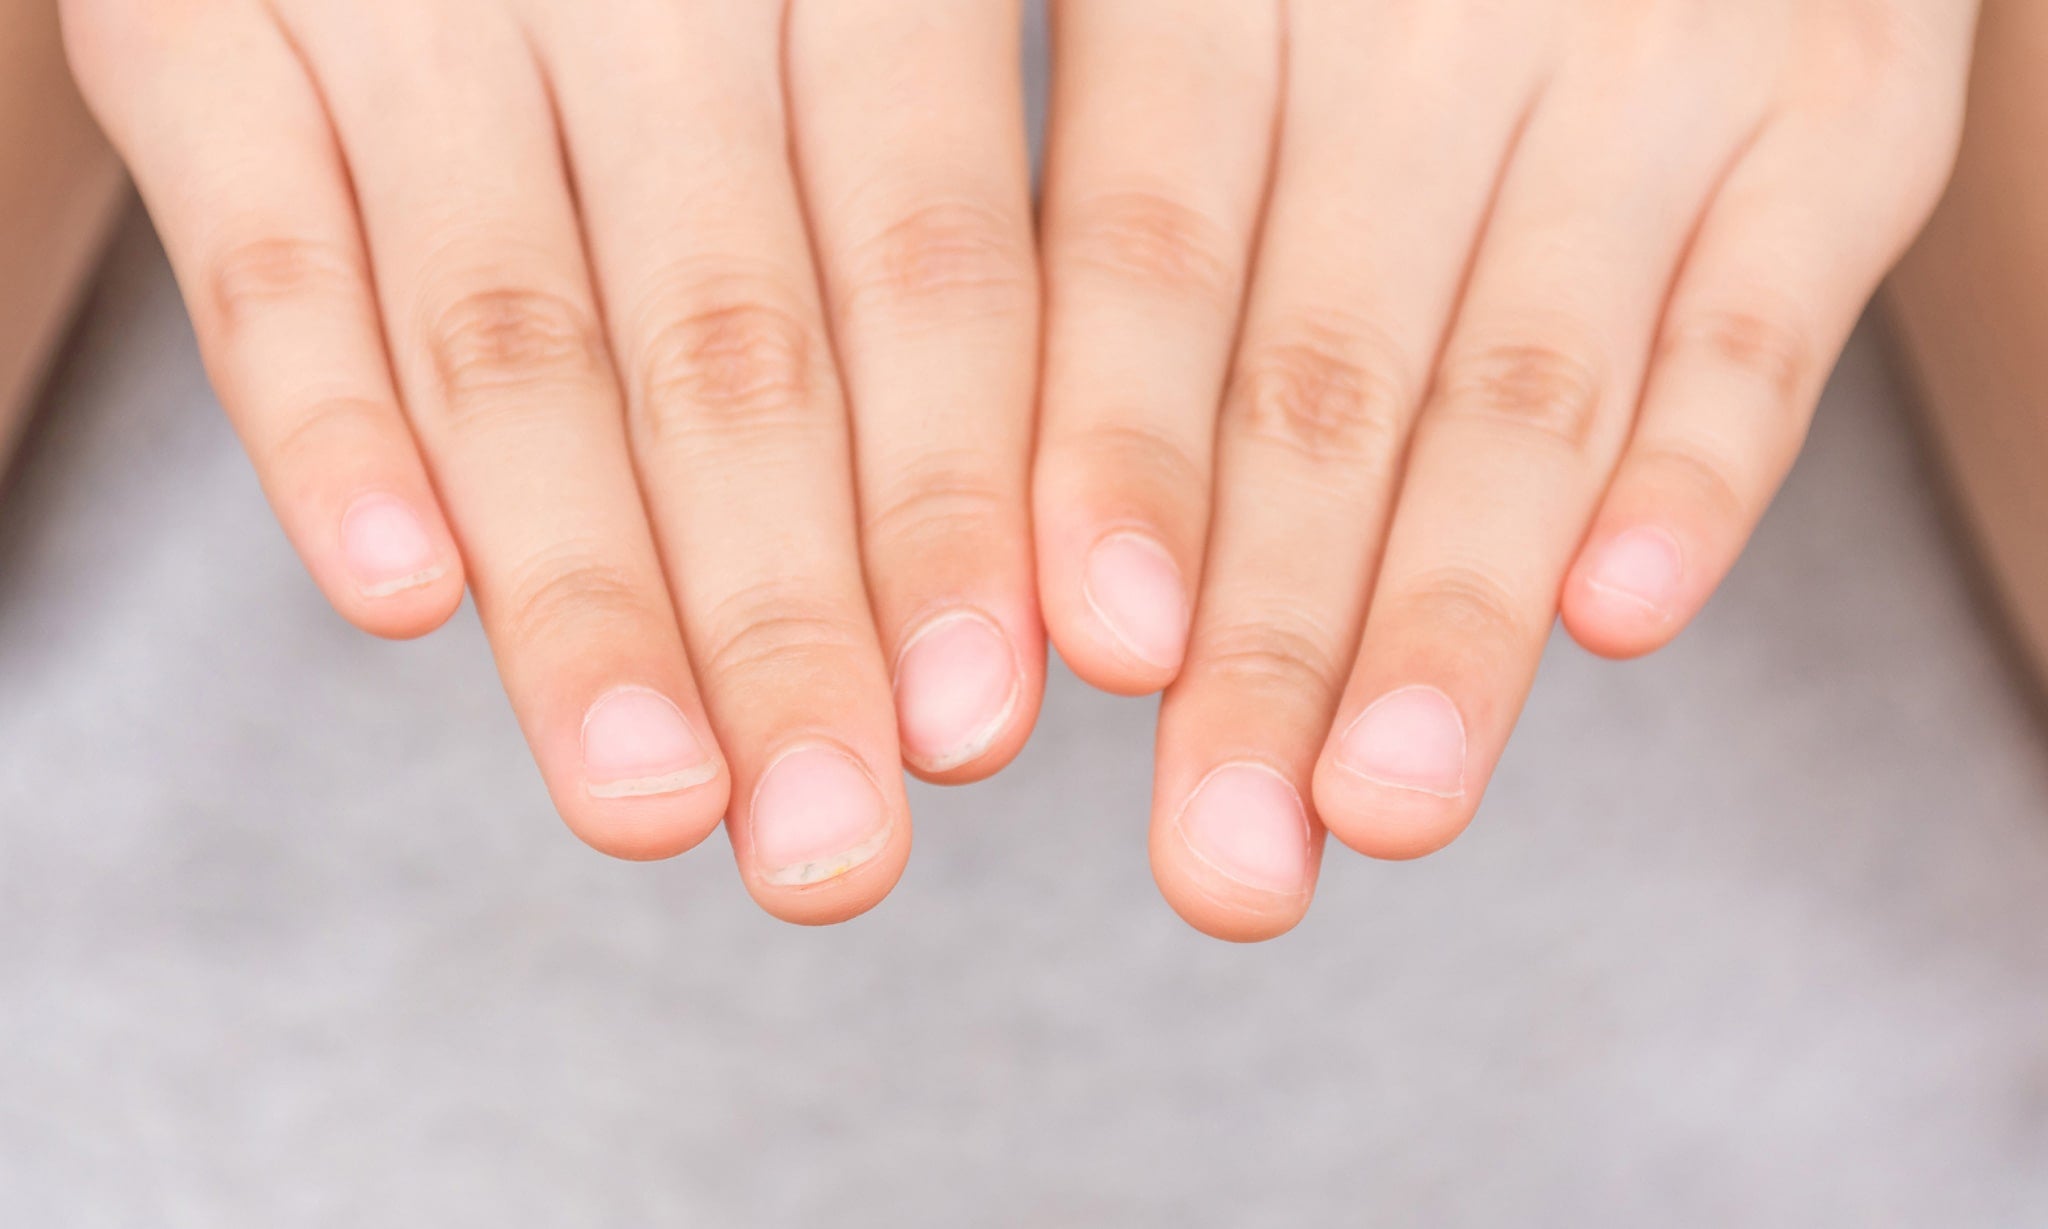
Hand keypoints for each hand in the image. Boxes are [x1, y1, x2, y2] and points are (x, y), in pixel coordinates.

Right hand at [65, 0, 1044, 922]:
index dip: (953, 509)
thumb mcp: (809, 62)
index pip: (932, 267)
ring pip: (512, 329)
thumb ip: (897, 263)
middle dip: (788, 615)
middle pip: (734, 338)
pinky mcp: (197, 20)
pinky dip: (327, 427)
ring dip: (583, 588)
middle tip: (830, 846)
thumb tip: (1012, 611)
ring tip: (650, 801)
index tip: (978, 728)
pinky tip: (398, 601)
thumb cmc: (658, 9)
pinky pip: (267, 250)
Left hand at [1034, 0, 1976, 938]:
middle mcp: (1425, 15)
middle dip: (1268, 628)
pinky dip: (1696, 478)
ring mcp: (1644, 60)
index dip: (1116, 461)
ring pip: (1525, 383)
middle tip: (1223, 858)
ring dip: (1453, 609)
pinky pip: (1757, 323)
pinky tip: (1620, 618)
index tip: (1092, 659)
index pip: (1143, 251)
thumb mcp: (1231, 22)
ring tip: (1385, 805)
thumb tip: (1015, 547)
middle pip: (1321, 367)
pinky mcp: (1837, 113)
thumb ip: (1132, 220)